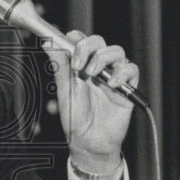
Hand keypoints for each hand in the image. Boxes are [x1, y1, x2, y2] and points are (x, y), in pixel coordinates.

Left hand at [44, 31, 138, 174]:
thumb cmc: (75, 117)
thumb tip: (47, 44)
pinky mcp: (127, 87)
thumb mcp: (64, 90)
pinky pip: (131, 70)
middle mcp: (97, 68)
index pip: (81, 41)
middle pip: (99, 42)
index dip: (76, 38)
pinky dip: (122, 73)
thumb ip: (59, 66)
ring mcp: (113, 76)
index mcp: (80, 66)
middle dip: (88, 47)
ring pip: (117, 51)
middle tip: (79, 64)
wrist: (89, 141)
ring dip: (104, 58)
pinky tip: (111, 85)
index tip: (69, 43)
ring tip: (93, 75)